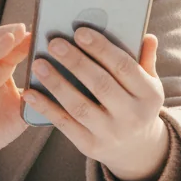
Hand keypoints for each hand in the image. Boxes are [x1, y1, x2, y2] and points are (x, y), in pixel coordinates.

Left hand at [23, 29, 169, 180]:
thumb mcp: (148, 84)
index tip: (80, 31)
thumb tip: (147, 36)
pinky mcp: (91, 146)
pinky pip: (65, 124)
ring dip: (57, 83)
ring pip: (80, 106)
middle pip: (101, 85)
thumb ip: (145, 60)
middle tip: (54, 44)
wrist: (136, 148)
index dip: (101, 48)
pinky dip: (46, 108)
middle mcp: (133, 116)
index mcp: (150, 95)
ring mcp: (111, 133)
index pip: (124, 67)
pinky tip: (31, 93)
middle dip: (76, 62)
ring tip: (39, 64)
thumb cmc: (136, 103)